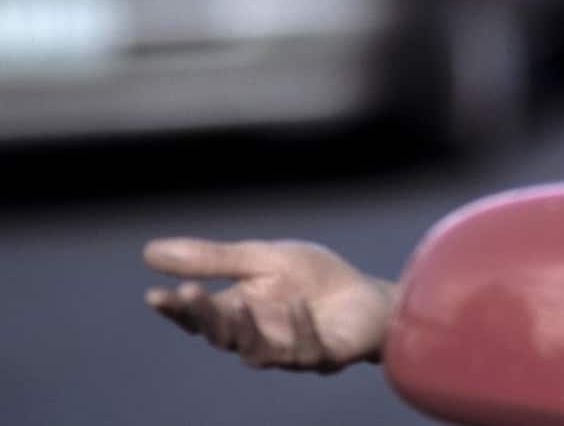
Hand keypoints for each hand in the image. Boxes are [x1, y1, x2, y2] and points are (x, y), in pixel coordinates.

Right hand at [144, 238, 397, 372]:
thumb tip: (149, 252)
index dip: (177, 309)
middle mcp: (258, 337)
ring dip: (246, 330)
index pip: (199, 316)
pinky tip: (297, 304)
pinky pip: (307, 351)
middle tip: (188, 294)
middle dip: (204, 317)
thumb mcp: (263, 259)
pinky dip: (300, 329)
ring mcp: (291, 351)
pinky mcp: (325, 357)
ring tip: (241, 304)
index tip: (154, 295)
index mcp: (239, 312)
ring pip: (257, 353)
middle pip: (222, 336)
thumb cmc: (315, 279)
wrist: (370, 296)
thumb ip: (214, 259)